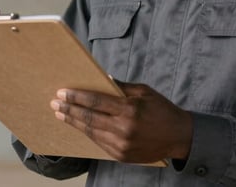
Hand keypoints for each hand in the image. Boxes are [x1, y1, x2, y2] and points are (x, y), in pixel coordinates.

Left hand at [50, 81, 192, 163]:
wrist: (180, 137)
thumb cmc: (162, 110)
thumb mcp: (145, 91)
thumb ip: (122, 87)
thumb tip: (102, 80)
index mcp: (130, 109)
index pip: (96, 101)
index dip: (76, 97)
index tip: (62, 92)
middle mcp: (124, 128)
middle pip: (89, 118)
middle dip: (69, 109)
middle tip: (54, 103)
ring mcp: (122, 145)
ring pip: (91, 132)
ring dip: (74, 122)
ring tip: (61, 114)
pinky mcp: (122, 155)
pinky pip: (99, 143)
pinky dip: (88, 133)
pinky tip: (79, 126)